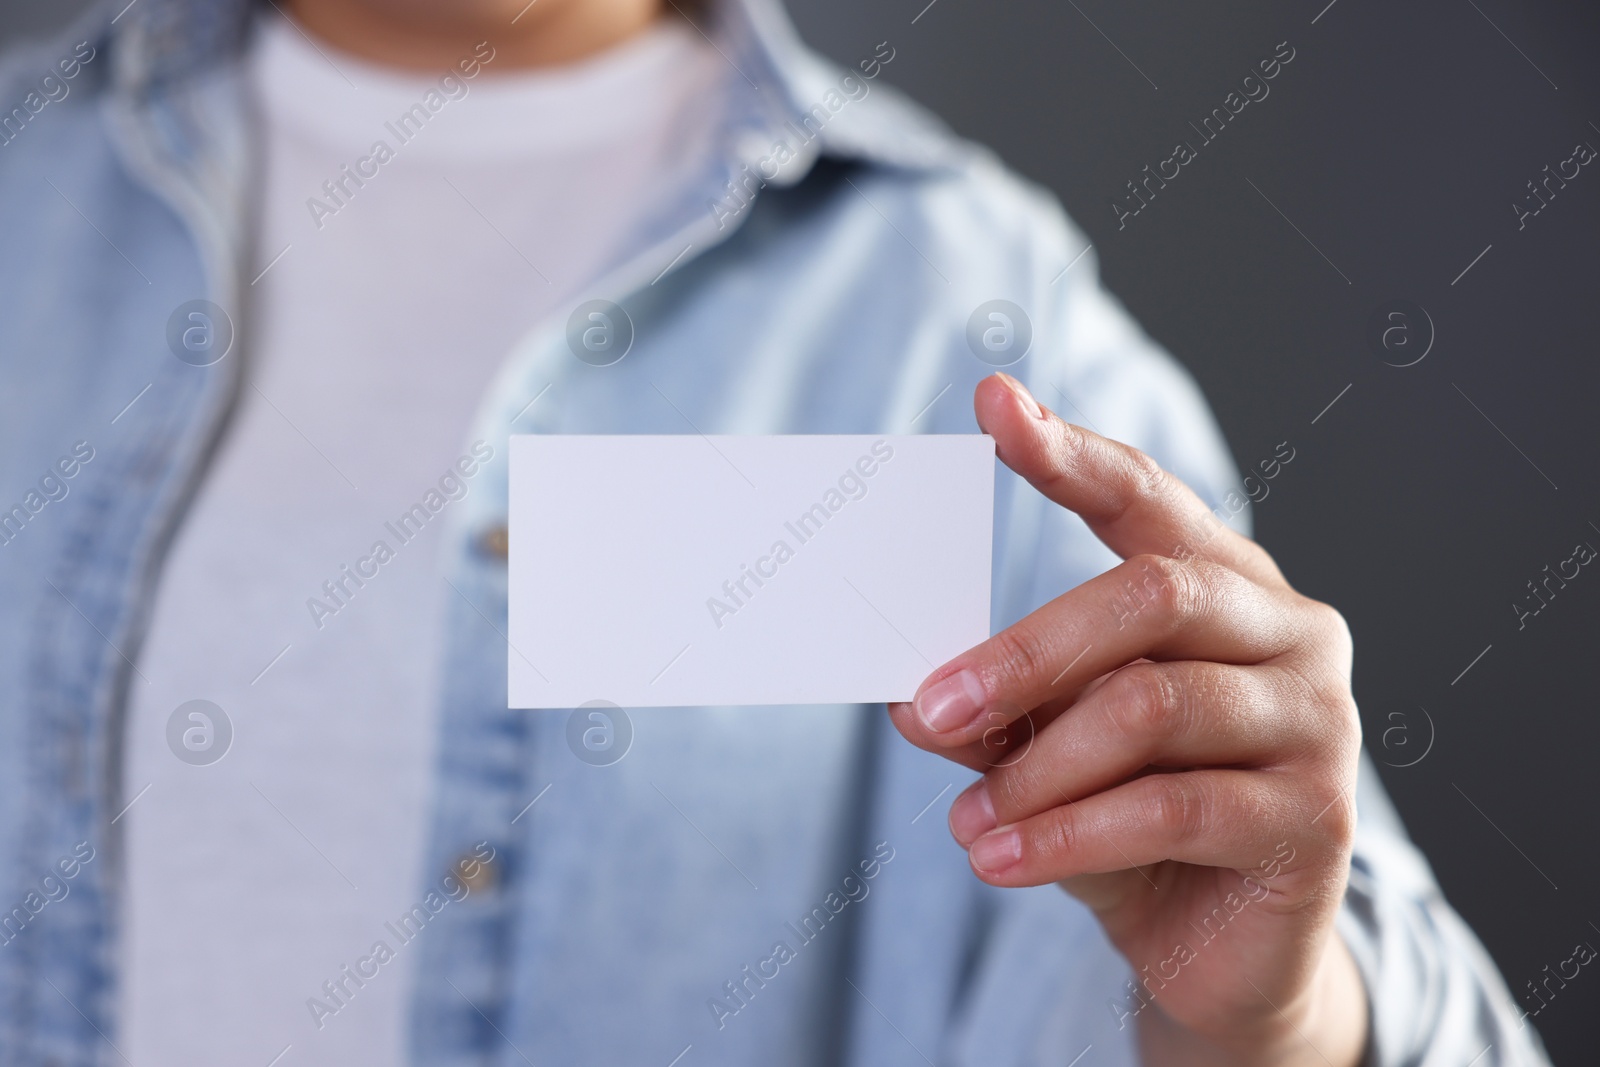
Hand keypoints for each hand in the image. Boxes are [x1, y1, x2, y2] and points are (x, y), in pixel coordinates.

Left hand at [888, 374, 1368, 1065]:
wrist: (1221, 948)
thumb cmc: (1134, 824)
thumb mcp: (1052, 752)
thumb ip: (998, 710)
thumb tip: (910, 696)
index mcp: (1224, 585)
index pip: (1147, 498)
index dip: (1071, 454)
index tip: (994, 406)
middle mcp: (1288, 630)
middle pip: (1146, 596)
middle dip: (1023, 653)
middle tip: (932, 709)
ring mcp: (1317, 719)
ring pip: (1151, 706)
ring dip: (1036, 769)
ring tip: (969, 823)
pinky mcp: (1318, 815)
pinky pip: (1173, 809)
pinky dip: (1068, 836)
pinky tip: (1001, 861)